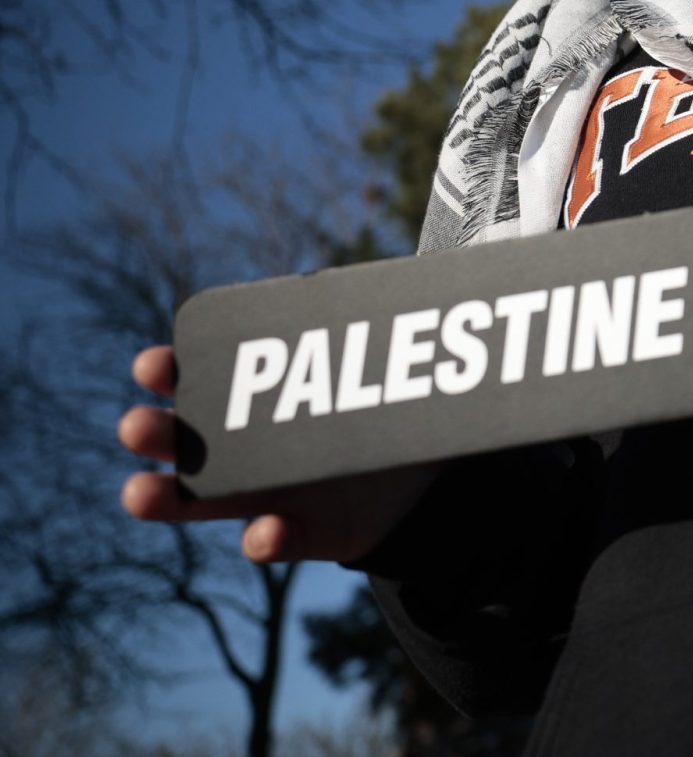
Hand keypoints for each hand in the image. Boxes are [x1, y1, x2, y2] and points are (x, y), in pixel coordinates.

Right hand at [119, 346, 438, 563]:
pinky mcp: (307, 533)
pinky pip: (278, 541)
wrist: (427, 477)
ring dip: (166, 497)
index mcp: (258, 400)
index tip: (152, 364)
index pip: (202, 378)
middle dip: (155, 432)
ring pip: (204, 500)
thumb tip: (349, 280)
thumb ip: (357, 329)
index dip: (170, 371)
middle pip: (186, 442)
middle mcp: (251, 451)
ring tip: (137, 493)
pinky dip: (266, 539)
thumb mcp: (377, 364)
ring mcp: (272, 494)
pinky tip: (264, 532)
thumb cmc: (389, 410)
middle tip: (135, 425)